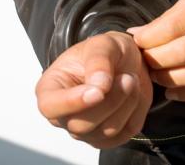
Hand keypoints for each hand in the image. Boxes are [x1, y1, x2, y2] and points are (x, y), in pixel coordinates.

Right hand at [35, 31, 152, 148]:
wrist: (124, 61)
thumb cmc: (104, 52)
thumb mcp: (101, 44)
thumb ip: (98, 61)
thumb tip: (99, 85)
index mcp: (50, 89)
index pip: (50, 106)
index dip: (72, 102)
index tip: (98, 91)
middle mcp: (63, 116)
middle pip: (81, 125)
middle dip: (110, 101)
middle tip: (128, 77)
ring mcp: (84, 131)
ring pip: (106, 131)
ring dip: (126, 104)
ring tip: (131, 79)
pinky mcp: (107, 140)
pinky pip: (124, 134)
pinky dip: (134, 114)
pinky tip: (133, 95)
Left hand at [128, 0, 184, 101]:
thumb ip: (176, 13)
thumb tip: (141, 33)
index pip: (173, 26)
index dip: (149, 39)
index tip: (136, 42)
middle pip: (183, 53)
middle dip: (156, 61)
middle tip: (142, 62)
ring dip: (170, 80)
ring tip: (155, 77)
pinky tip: (174, 92)